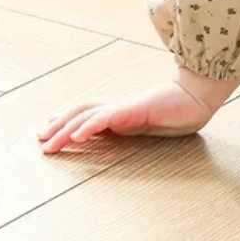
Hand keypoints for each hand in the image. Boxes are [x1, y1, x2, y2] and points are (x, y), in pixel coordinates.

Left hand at [38, 67, 239, 153]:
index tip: (51, 126)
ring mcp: (125, 106)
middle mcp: (119, 107)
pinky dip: (90, 126)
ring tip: (49, 144)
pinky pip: (106, 118)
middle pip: (82, 111)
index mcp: (123, 111)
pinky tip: (78, 136)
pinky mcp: (134, 108)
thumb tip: (120, 133)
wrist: (198, 97)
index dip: (68, 118)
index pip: (89, 111)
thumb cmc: (179, 111)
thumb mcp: (150, 124)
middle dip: (59, 126)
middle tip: (41, 139)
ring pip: (87, 115)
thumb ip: (133, 127)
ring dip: (65, 130)